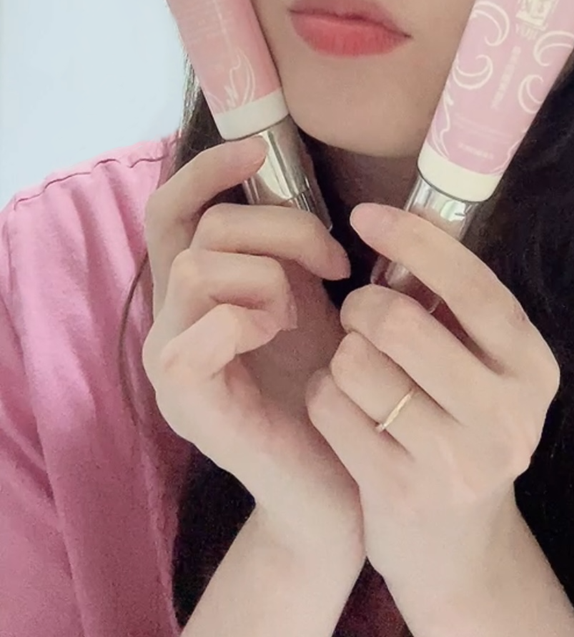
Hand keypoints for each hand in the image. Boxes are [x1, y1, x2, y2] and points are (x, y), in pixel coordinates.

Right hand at [142, 135, 363, 561]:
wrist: (342, 485)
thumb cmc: (334, 388)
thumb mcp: (312, 299)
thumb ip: (289, 249)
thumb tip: (293, 176)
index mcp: (196, 295)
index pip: (170, 210)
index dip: (206, 171)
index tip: (259, 151)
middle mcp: (169, 323)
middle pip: (202, 229)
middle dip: (280, 229)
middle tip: (332, 266)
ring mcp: (168, 364)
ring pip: (198, 267)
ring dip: (268, 276)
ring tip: (302, 316)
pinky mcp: (185, 402)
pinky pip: (198, 329)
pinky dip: (248, 318)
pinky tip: (281, 337)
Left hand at [304, 203, 559, 607]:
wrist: (460, 552)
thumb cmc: (460, 426)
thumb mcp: (482, 366)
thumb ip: (453, 301)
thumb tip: (405, 216)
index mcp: (531, 367)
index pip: (472, 286)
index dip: (414, 239)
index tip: (365, 213)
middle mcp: (505, 415)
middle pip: (400, 322)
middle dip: (363, 306)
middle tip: (358, 316)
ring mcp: (455, 461)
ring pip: (358, 363)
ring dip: (342, 353)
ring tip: (355, 368)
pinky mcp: (401, 494)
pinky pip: (332, 408)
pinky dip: (325, 394)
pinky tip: (342, 406)